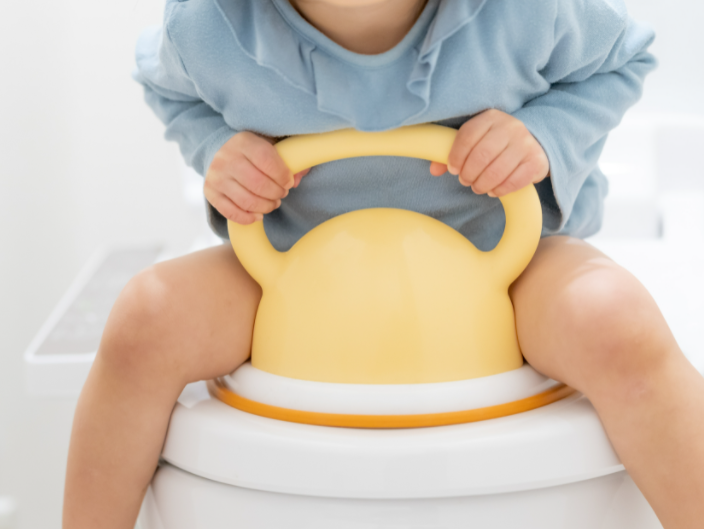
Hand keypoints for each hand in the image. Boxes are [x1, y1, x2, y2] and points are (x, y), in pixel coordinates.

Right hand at [204, 132, 309, 224]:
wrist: (220, 150)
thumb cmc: (253, 151)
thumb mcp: (270, 145)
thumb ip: (289, 159)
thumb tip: (296, 180)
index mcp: (244, 142)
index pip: (267, 161)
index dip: (282, 175)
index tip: (288, 182)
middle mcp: (226, 158)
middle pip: (258, 184)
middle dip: (276, 193)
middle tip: (282, 194)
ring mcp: (216, 176)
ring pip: (247, 201)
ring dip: (266, 207)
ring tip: (272, 204)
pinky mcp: (210, 192)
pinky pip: (231, 212)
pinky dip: (248, 218)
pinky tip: (258, 215)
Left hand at [429, 109, 548, 196]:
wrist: (535, 142)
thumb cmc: (497, 143)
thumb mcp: (477, 140)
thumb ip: (455, 152)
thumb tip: (434, 169)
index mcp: (491, 118)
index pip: (468, 136)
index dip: (456, 156)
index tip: (453, 169)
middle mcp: (510, 127)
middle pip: (482, 155)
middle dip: (468, 173)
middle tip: (465, 181)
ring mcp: (526, 144)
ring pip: (497, 170)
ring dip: (482, 184)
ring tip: (478, 187)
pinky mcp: (537, 162)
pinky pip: (514, 181)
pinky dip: (499, 190)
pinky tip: (493, 190)